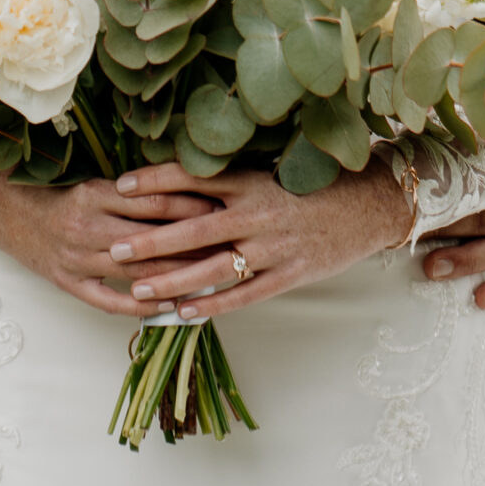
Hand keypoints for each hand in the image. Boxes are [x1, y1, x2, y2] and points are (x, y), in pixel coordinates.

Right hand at [0, 176, 218, 316]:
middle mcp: (85, 228)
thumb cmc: (50, 192)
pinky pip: (110, 300)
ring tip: (211, 276)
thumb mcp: (87, 181)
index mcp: (92, 195)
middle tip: (228, 242)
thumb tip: (180, 187)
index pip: (151, 202)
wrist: (0, 210)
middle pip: (151, 238)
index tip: (220, 207)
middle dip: (193, 241)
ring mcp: (77, 260)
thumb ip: (127, 190)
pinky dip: (142, 305)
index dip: (190, 205)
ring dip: (176, 274)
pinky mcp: (69, 284)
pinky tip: (170, 305)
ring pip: (136, 271)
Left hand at [107, 161, 411, 318]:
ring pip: (215, 268)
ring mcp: (274, 248)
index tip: (119, 185)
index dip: (155, 181)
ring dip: (173, 280)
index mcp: (252, 181)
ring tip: (138, 289)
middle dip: (152, 240)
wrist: (369, 206)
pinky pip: (245, 295)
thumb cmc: (313, 186)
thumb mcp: (270, 173)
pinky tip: (183, 313)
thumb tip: (179, 178)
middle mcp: (259, 213)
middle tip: (115, 248)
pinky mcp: (290, 275)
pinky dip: (213, 305)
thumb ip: (229, 181)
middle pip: (195, 228)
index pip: (194, 178)